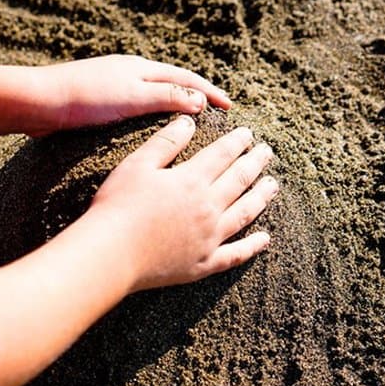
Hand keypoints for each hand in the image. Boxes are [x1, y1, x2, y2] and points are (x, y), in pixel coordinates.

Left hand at [28, 55, 232, 135]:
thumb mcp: (133, 97)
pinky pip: (134, 105)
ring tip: (189, 122)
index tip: (231, 106)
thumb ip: (167, 97)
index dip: (210, 92)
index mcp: (141, 68)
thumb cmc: (85, 99)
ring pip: (152, 94)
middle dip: (195, 95)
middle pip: (171, 82)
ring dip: (173, 104)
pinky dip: (151, 114)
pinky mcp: (96, 101)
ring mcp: (112, 85)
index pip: (186, 78)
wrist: (39, 102)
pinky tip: (147, 130)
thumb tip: (200, 100)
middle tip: (216, 111)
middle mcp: (128, 72)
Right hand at [84, 115, 276, 291]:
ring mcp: (209, 237)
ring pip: (245, 213)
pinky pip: (235, 254)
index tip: (248, 134)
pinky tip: (265, 239)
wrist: (111, 252)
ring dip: (261, 197)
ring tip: (273, 185)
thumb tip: (189, 121)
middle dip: (255, 163)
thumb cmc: (118, 206)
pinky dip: (252, 246)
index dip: (237, 142)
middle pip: (239, 180)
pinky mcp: (203, 263)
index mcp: (191, 180)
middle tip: (267, 152)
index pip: (222, 155)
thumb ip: (166, 142)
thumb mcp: (137, 165)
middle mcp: (207, 207)